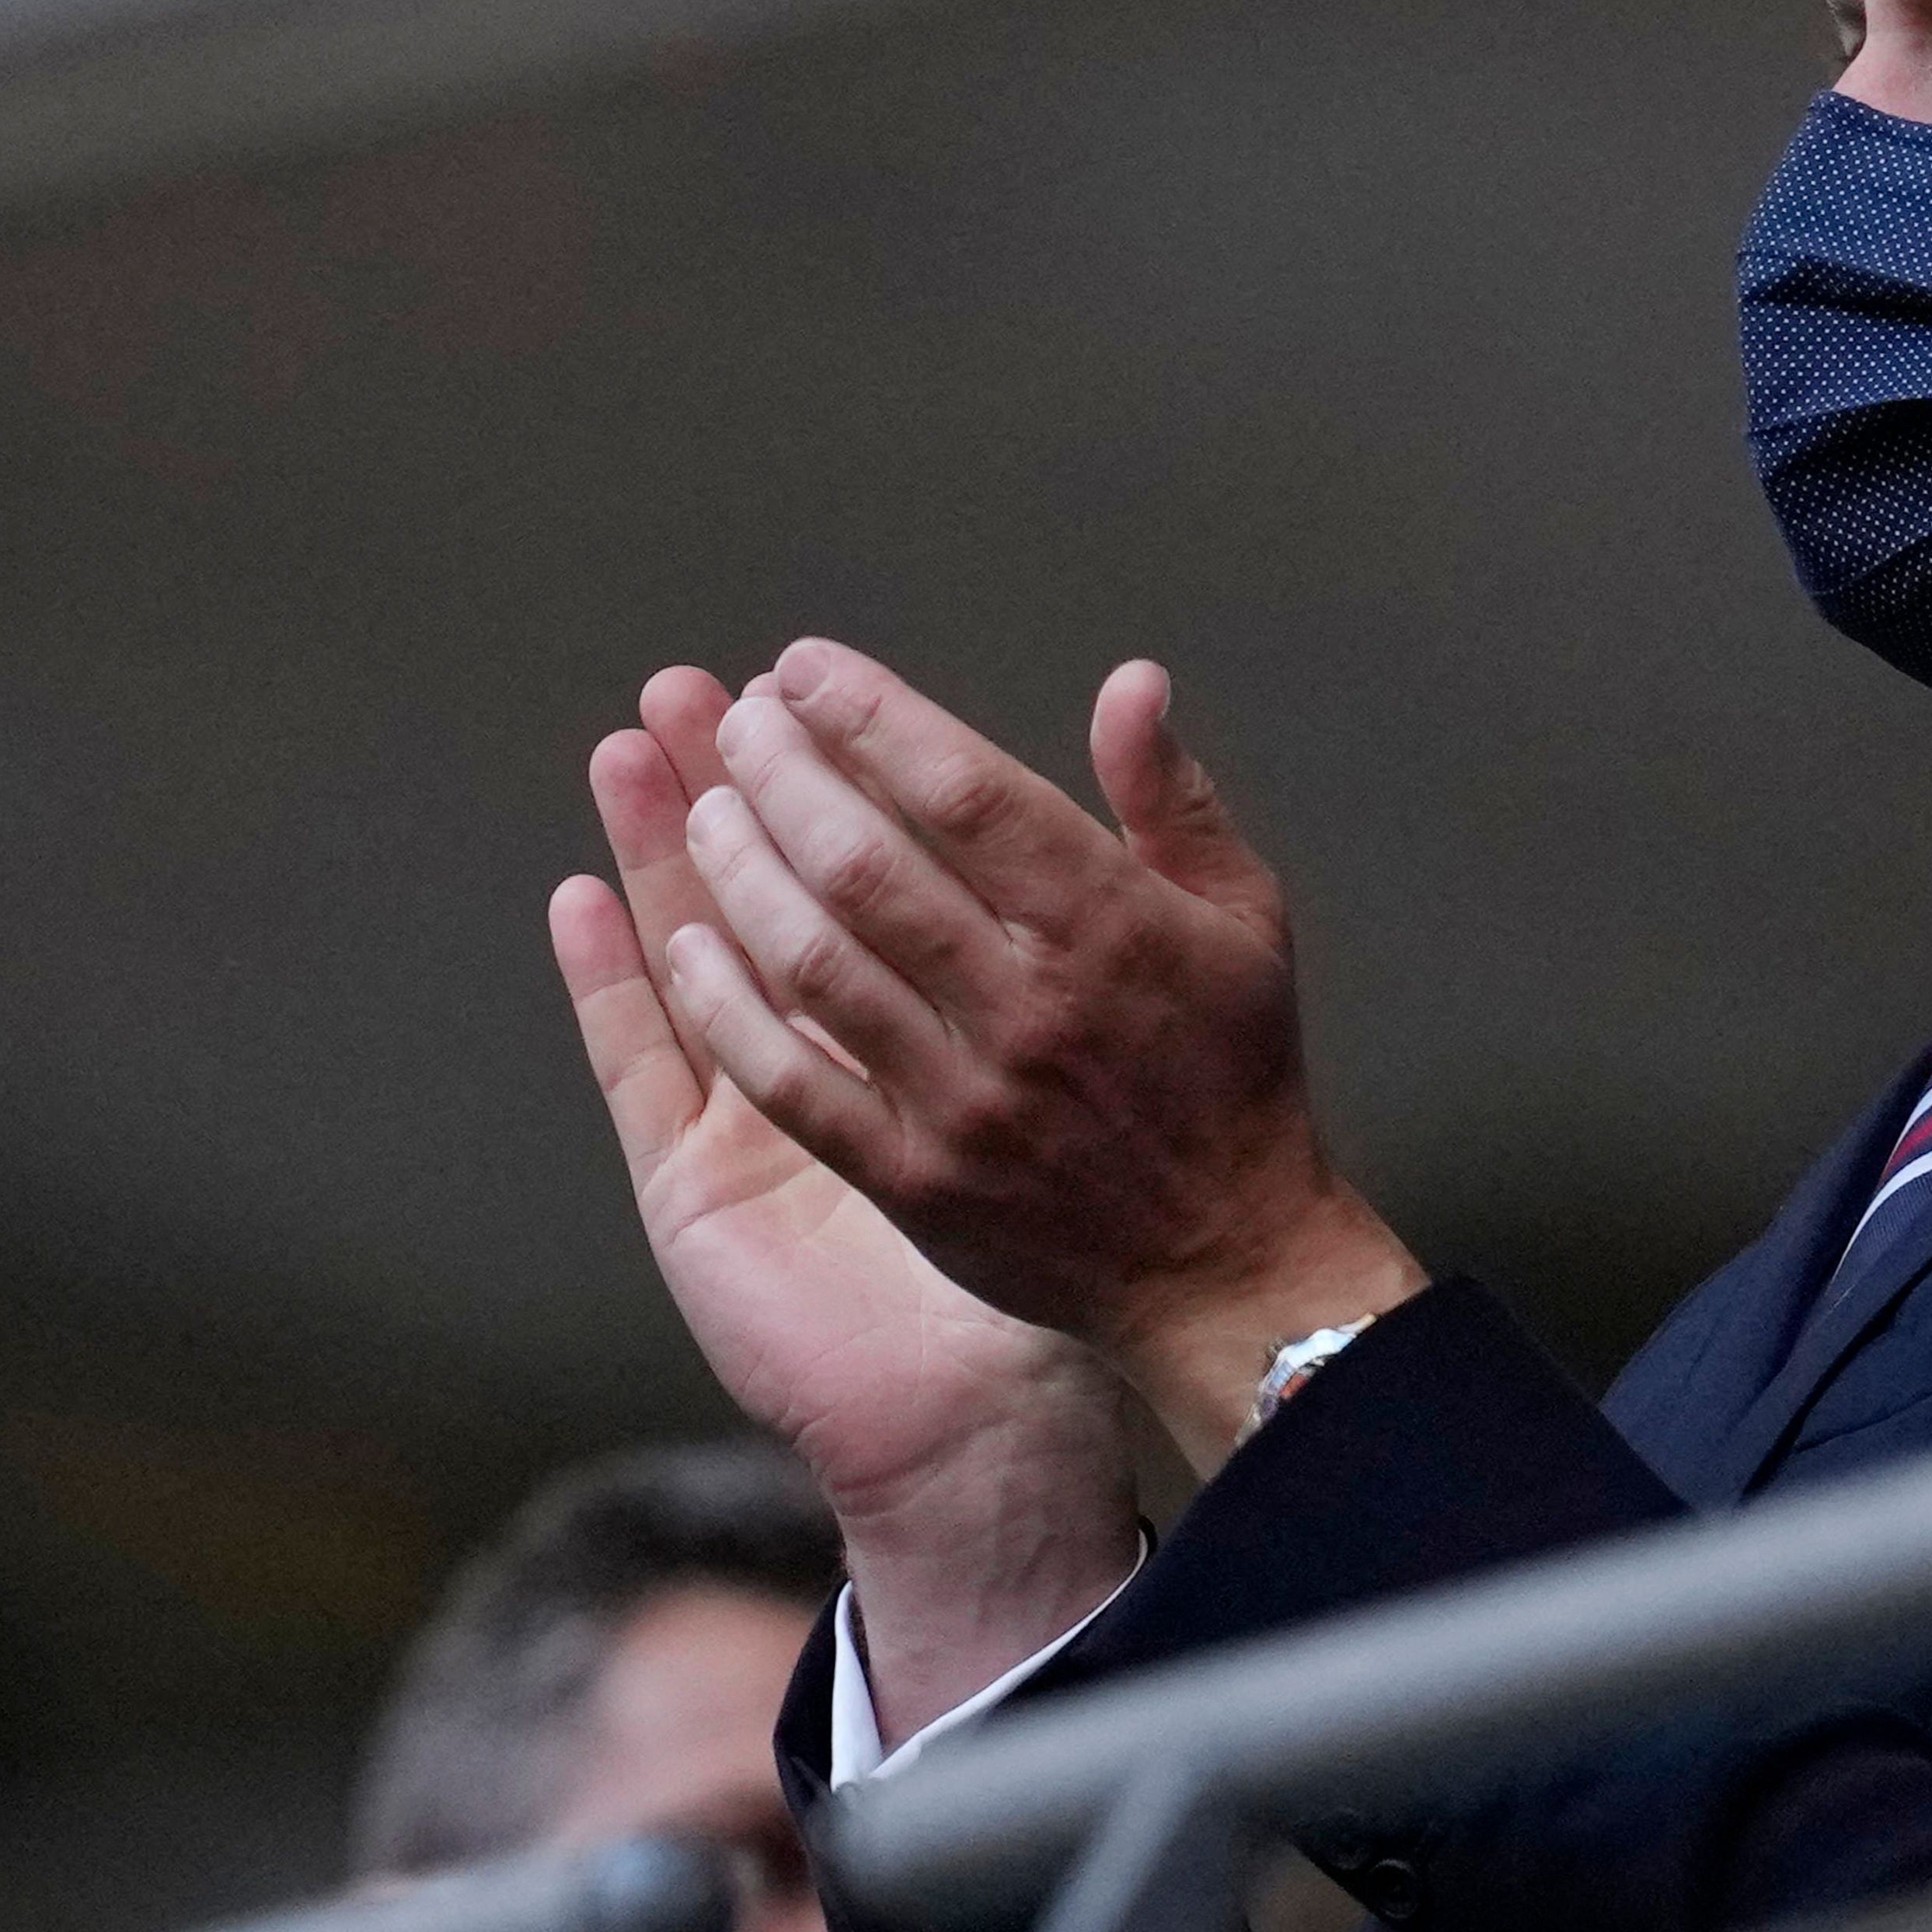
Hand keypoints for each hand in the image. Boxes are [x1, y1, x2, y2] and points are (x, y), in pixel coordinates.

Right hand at [551, 669, 1145, 1733]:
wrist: (1003, 1414)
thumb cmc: (1070, 1244)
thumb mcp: (1113, 1067)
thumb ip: (1113, 931)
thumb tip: (1139, 742)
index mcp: (926, 1021)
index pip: (867, 868)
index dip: (835, 775)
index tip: (803, 683)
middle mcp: (832, 1056)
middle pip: (765, 891)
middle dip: (731, 785)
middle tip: (691, 686)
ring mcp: (752, 1120)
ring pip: (697, 956)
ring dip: (660, 851)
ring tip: (629, 749)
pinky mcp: (702, 1190)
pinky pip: (649, 1069)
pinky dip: (613, 985)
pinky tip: (582, 903)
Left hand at [649, 640, 1425, 1473]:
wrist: (1224, 1263)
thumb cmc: (1232, 1072)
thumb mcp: (1242, 917)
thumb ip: (1172, 797)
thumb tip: (1129, 682)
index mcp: (1113, 926)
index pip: (966, 790)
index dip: (871, 715)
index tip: (806, 668)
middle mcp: (1032, 1007)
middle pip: (867, 864)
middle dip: (782, 773)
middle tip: (740, 721)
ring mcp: (966, 1099)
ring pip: (815, 962)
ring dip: (742, 871)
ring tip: (708, 809)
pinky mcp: (915, 1181)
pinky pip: (792, 1081)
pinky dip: (727, 1007)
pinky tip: (689, 946)